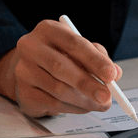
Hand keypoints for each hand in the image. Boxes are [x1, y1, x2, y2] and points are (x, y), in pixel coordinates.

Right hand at [0, 19, 121, 116]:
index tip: (111, 75)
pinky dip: (73, 108)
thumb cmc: (61, 57)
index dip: (94, 60)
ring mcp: (23, 70)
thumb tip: (115, 74)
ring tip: (98, 103)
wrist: (32, 71)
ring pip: (58, 89)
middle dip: (87, 84)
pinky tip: (81, 106)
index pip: (73, 43)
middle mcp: (30, 47)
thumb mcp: (81, 50)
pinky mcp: (23, 92)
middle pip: (60, 66)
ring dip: (83, 100)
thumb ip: (99, 58)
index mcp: (48, 29)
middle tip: (106, 97)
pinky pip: (52, 104)